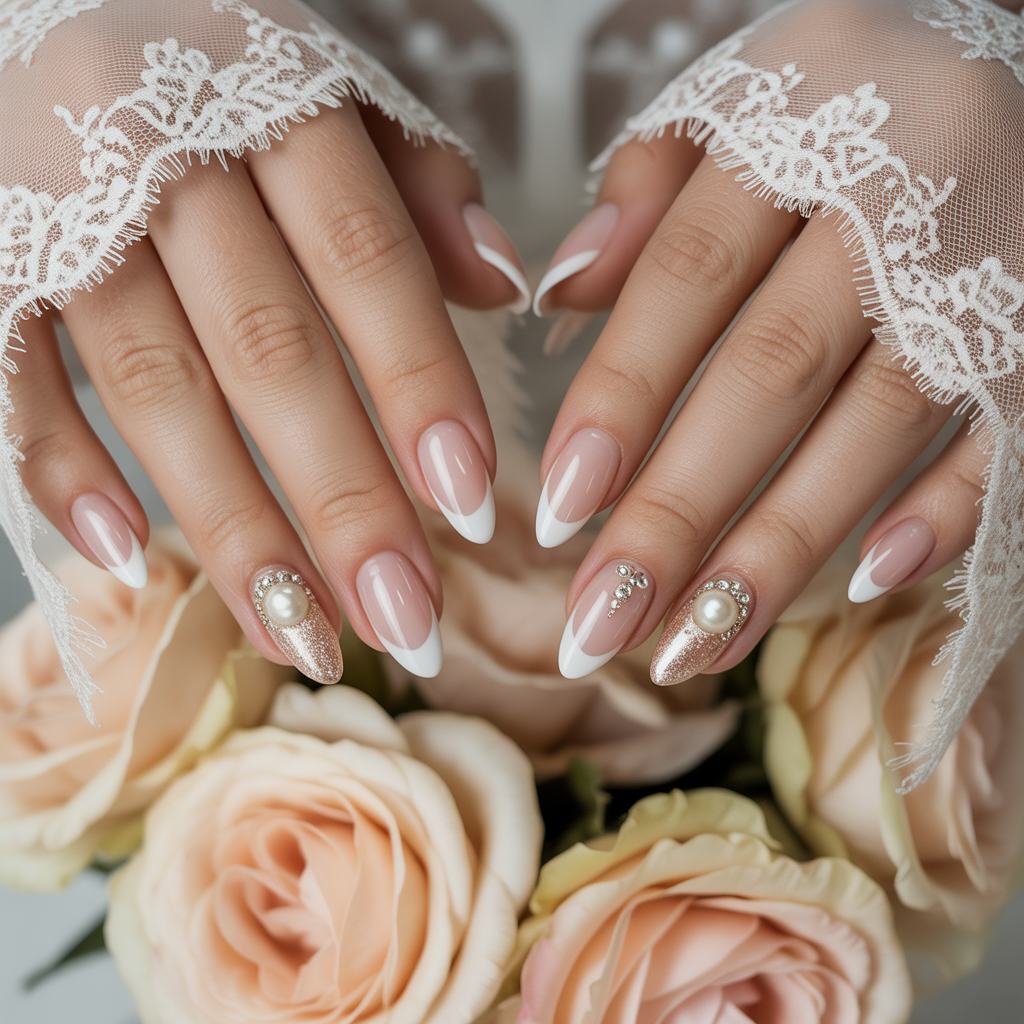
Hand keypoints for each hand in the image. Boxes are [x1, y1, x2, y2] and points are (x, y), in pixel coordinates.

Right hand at [11, 96, 527, 683]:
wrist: (60, 4)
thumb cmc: (228, 71)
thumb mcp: (342, 93)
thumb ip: (424, 184)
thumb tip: (501, 285)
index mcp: (274, 101)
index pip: (367, 263)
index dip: (421, 388)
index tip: (474, 506)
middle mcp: (162, 156)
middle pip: (270, 354)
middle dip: (345, 503)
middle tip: (409, 624)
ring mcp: (61, 214)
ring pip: (156, 395)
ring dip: (234, 531)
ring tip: (306, 637)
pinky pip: (15, 382)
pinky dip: (63, 476)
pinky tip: (133, 564)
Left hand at [534, 130, 981, 682]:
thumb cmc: (849, 101)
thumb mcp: (738, 102)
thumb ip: (648, 192)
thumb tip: (560, 295)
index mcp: (799, 121)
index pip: (686, 278)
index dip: (620, 399)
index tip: (559, 509)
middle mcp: (903, 189)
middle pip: (768, 375)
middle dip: (677, 513)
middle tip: (599, 623)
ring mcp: (992, 265)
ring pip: (873, 427)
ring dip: (778, 550)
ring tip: (690, 646)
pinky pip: (1004, 433)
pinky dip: (944, 512)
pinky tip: (866, 585)